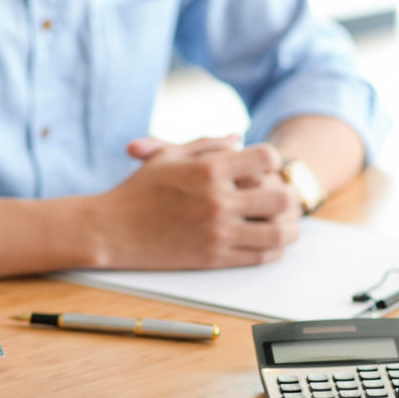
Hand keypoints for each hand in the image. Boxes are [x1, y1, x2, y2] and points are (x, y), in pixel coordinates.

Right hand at [91, 135, 300, 268]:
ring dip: (288, 228)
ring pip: (276, 233)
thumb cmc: (137, 190)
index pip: (265, 158)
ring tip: (285, 224)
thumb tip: (238, 138)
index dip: (272, 159)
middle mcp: (217, 201)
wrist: (110, 230)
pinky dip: (272, 250)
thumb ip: (206, 145)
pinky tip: (269, 242)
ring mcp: (217, 232)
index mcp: (208, 170)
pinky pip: (259, 256)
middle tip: (283, 197)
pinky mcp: (213, 258)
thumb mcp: (169, 156)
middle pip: (279, 197)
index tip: (265, 165)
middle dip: (287, 195)